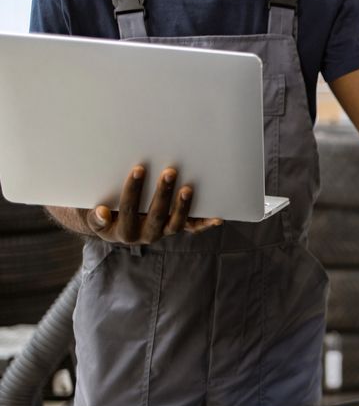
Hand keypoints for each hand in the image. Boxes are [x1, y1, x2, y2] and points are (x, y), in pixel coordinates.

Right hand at [87, 166, 221, 243]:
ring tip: (188, 188)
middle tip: (169, 172)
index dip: (133, 190)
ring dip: (183, 207)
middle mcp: (145, 235)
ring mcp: (162, 232)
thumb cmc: (102, 214)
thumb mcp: (93, 217)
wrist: (112, 226)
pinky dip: (204, 223)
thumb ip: (96, 217)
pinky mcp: (175, 228)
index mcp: (123, 231)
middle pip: (156, 215)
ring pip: (176, 223)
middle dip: (163, 193)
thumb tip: (103, 212)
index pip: (128, 209)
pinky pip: (192, 228)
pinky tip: (217, 218)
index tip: (138, 170)